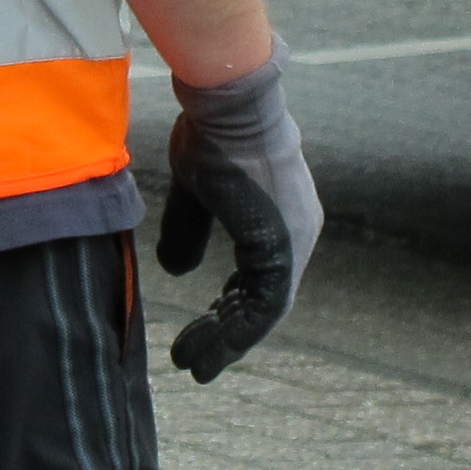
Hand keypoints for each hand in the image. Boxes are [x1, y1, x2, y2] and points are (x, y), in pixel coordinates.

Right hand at [156, 49, 322, 381]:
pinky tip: (205, 347)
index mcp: (276, 220)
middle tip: (190, 360)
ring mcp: (293, 242)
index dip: (226, 312)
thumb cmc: (211, 133)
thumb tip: (175, 270)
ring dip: (225, 339)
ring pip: (262, 310)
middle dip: (223, 334)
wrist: (230, 106)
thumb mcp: (193, 189)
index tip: (196, 335)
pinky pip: (263, 306)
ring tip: (192, 363)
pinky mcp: (283, 248)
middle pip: (261, 302)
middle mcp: (295, 235)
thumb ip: (188, 230)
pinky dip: (233, 331)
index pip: (255, 281)